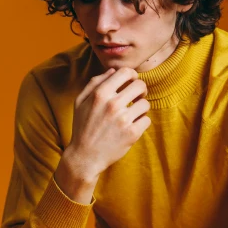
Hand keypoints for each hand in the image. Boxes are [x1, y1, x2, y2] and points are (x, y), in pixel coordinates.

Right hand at [68, 66, 150, 180]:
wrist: (84, 156)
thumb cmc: (82, 127)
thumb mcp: (80, 102)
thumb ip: (94, 83)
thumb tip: (112, 70)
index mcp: (100, 93)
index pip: (126, 72)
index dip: (132, 75)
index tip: (131, 82)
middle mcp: (112, 104)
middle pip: (140, 85)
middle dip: (140, 90)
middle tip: (137, 97)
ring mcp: (123, 119)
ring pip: (145, 103)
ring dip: (141, 107)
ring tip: (133, 113)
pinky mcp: (132, 133)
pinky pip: (146, 120)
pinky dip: (141, 122)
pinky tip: (132, 125)